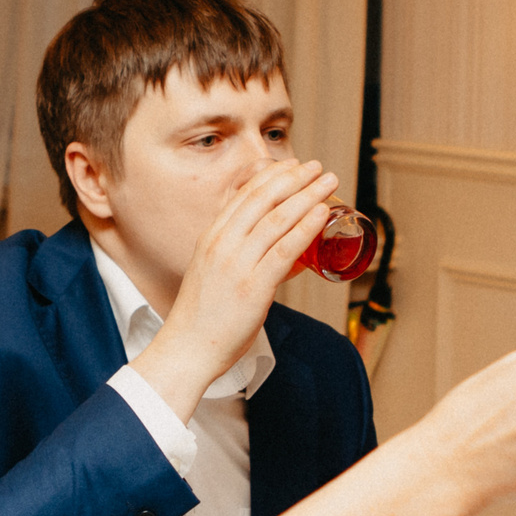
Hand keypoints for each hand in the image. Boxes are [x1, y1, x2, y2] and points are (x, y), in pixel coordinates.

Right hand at [133, 161, 337, 417]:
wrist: (187, 348)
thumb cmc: (202, 317)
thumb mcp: (211, 270)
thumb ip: (232, 254)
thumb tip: (264, 249)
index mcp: (211, 237)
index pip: (244, 195)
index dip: (272, 176)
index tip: (292, 166)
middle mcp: (222, 243)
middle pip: (263, 198)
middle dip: (294, 177)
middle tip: (317, 166)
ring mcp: (238, 263)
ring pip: (278, 218)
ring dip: (307, 195)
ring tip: (328, 182)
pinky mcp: (254, 286)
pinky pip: (285, 249)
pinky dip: (306, 227)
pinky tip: (322, 213)